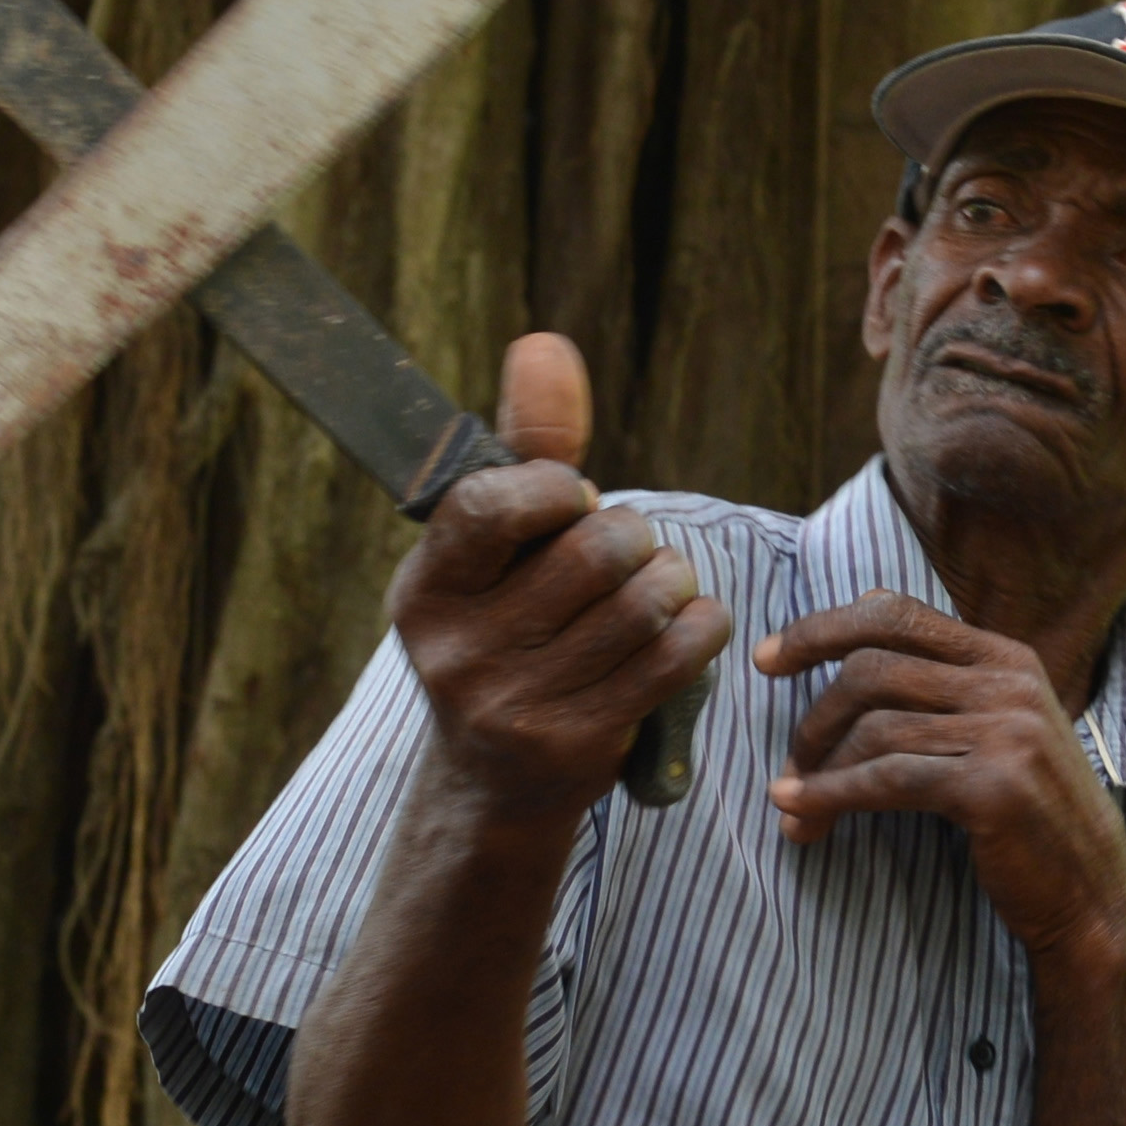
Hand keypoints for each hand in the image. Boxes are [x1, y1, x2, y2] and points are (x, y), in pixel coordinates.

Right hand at [390, 334, 730, 826]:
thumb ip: (524, 446)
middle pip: (593, 549)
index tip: (570, 500)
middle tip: (623, 553)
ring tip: (657, 587)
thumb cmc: (504, 631)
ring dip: (672, 580)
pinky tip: (685, 625)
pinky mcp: (578, 742)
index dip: (554, 488)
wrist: (492, 782)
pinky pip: (677, 654)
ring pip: (644, 602)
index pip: (492, 505)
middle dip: (630, 537)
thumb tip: (544, 344)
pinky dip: (700, 626)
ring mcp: (516, 703)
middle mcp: (458, 650)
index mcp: (424, 589)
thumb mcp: (492, 551)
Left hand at [755, 593, 1125, 974]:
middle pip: (872, 670)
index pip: (895, 614)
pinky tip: (802, 814)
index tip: (769, 660)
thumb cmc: (1026, 816)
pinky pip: (887, 779)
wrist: (1089, 894)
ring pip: (874, 727)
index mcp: (1005, 658)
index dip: (821, 630)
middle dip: (813, 718)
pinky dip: (832, 796)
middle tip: (788, 762)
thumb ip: (939, 680)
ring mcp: (1008, 733)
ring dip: (818, 769)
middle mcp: (1010, 684)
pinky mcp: (993, 787)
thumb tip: (852, 619)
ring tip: (791, 803)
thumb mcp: (994, 730)